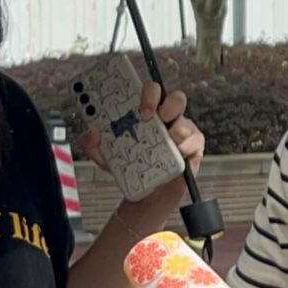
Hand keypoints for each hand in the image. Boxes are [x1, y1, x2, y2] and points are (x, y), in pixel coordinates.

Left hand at [91, 83, 205, 228]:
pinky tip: (178, 154)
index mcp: (146, 112)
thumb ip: (92, 144)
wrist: (146, 195)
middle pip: (174, 98)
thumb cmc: (130, 167)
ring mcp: (181, 130)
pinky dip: (186, 146)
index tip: (139, 107)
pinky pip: (195, 140)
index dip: (148, 93)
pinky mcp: (193, 146)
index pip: (151, 92)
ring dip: (176, 129)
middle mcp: (166, 118)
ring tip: (167, 141)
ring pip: (185, 120)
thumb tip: (91, 133)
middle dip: (165, 104)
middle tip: (150, 117)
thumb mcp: (105, 156)